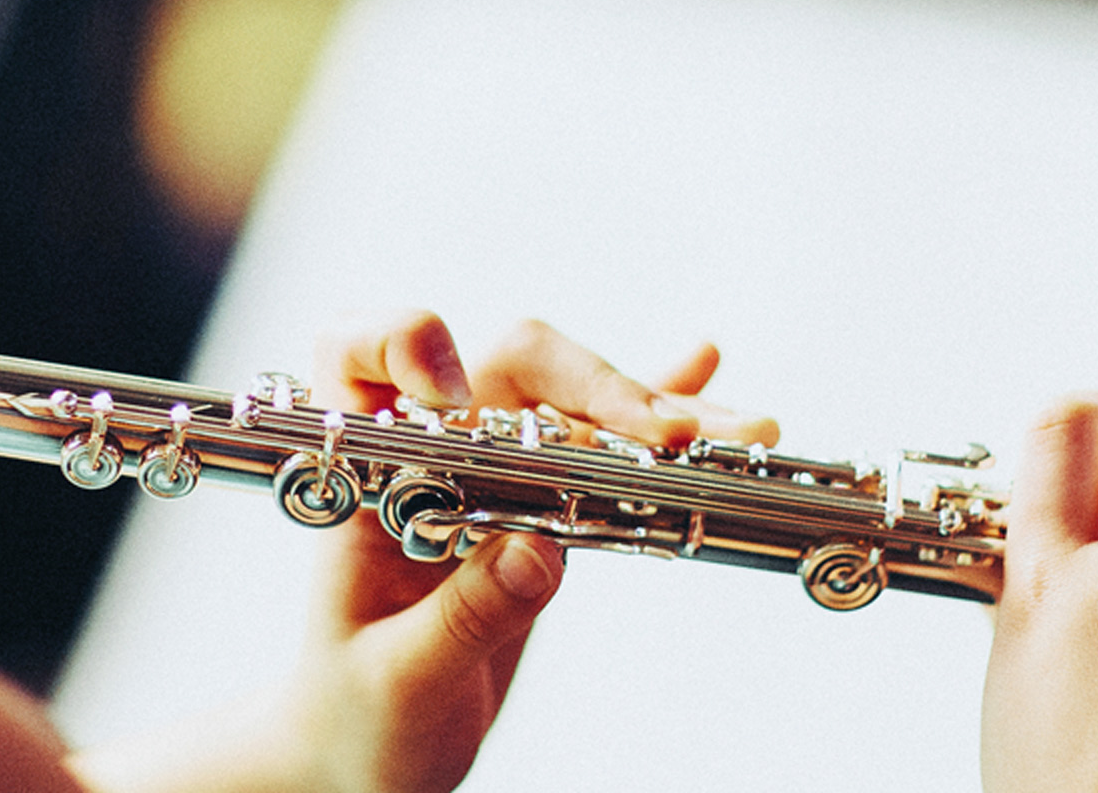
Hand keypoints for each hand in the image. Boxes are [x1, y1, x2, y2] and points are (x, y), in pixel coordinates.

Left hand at [71, 313, 774, 792]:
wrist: (364, 753)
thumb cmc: (354, 717)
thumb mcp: (399, 680)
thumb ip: (464, 617)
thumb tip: (540, 551)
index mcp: (363, 482)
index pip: (356, 356)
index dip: (403, 345)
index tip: (453, 393)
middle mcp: (430, 460)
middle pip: (509, 369)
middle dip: (595, 386)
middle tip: (671, 435)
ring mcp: (491, 476)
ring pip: (576, 409)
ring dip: (658, 410)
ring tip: (743, 431)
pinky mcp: (541, 508)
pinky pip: (602, 448)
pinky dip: (655, 412)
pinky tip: (707, 376)